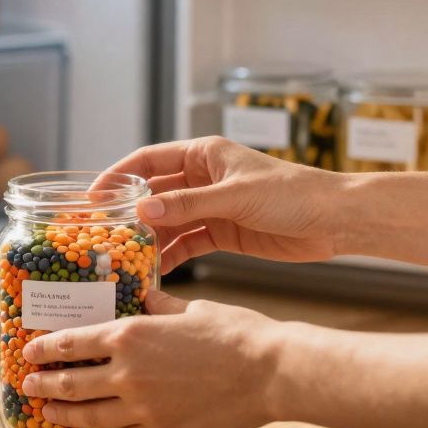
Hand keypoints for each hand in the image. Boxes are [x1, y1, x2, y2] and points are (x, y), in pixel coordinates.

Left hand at [21, 289, 279, 427]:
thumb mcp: (190, 308)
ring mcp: (143, 406)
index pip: (71, 343)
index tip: (29, 352)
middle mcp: (128, 372)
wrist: (271, 371)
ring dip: (64, 413)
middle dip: (44, 385)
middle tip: (29, 386)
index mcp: (130, 334)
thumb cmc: (235, 332)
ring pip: (90, 415)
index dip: (45, 349)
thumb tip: (142, 294)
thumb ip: (158, 304)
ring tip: (50, 412)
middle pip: (71, 382)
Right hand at [106, 136, 349, 271]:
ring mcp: (211, 206)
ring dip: (148, 239)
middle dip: (128, 214)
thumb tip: (141, 212)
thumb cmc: (292, 194)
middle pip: (154, 194)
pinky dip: (171, 256)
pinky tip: (154, 272)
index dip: (118, 177)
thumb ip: (187, 205)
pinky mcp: (222, 233)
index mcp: (204, 154)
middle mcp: (203, 178)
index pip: (148, 161)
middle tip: (101, 235)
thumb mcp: (235, 197)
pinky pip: (187, 243)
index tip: (93, 199)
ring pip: (168, 222)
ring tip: (123, 259)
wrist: (334, 220)